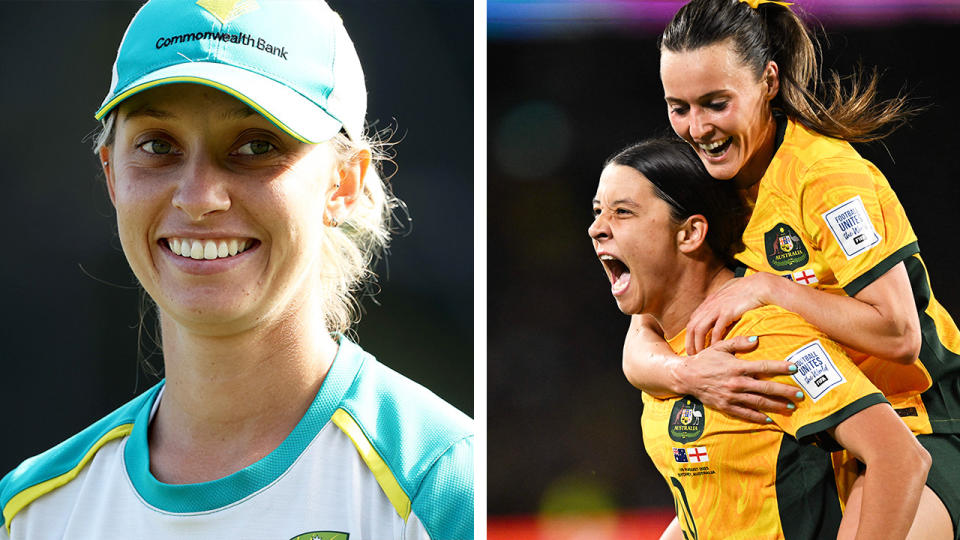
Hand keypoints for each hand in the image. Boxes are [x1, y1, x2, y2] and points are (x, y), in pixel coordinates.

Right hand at [677, 335, 802, 423]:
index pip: (763, 366)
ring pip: (758, 402)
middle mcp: (736, 382)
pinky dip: (758, 418)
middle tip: (800, 394)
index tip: (795, 368)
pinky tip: (770, 420)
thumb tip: (757, 340)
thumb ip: (738, 343)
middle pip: (766, 388)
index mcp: (737, 366)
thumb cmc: (704, 359)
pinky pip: (745, 414)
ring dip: (776, 405)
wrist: (685, 376)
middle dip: (785, 391)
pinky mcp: (726, 406)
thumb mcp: (720, 347)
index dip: (780, 367)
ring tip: (790, 407)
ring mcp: (731, 396)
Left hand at [685, 272, 777, 354]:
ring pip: (700, 329)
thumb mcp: (727, 296)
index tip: (692, 345)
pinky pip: (716, 330)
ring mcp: (717, 308)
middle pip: (692, 326)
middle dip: (689, 342)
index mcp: (708, 302)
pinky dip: (714, 341)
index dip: (690, 334)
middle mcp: (709, 305)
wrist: (759, 286)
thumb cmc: (746, 292)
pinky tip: (715, 349)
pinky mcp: (727, 313)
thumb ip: (720, 304)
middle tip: (691, 354)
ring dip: (698, 344)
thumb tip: (719, 313)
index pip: (693, 320)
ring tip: (700, 354)